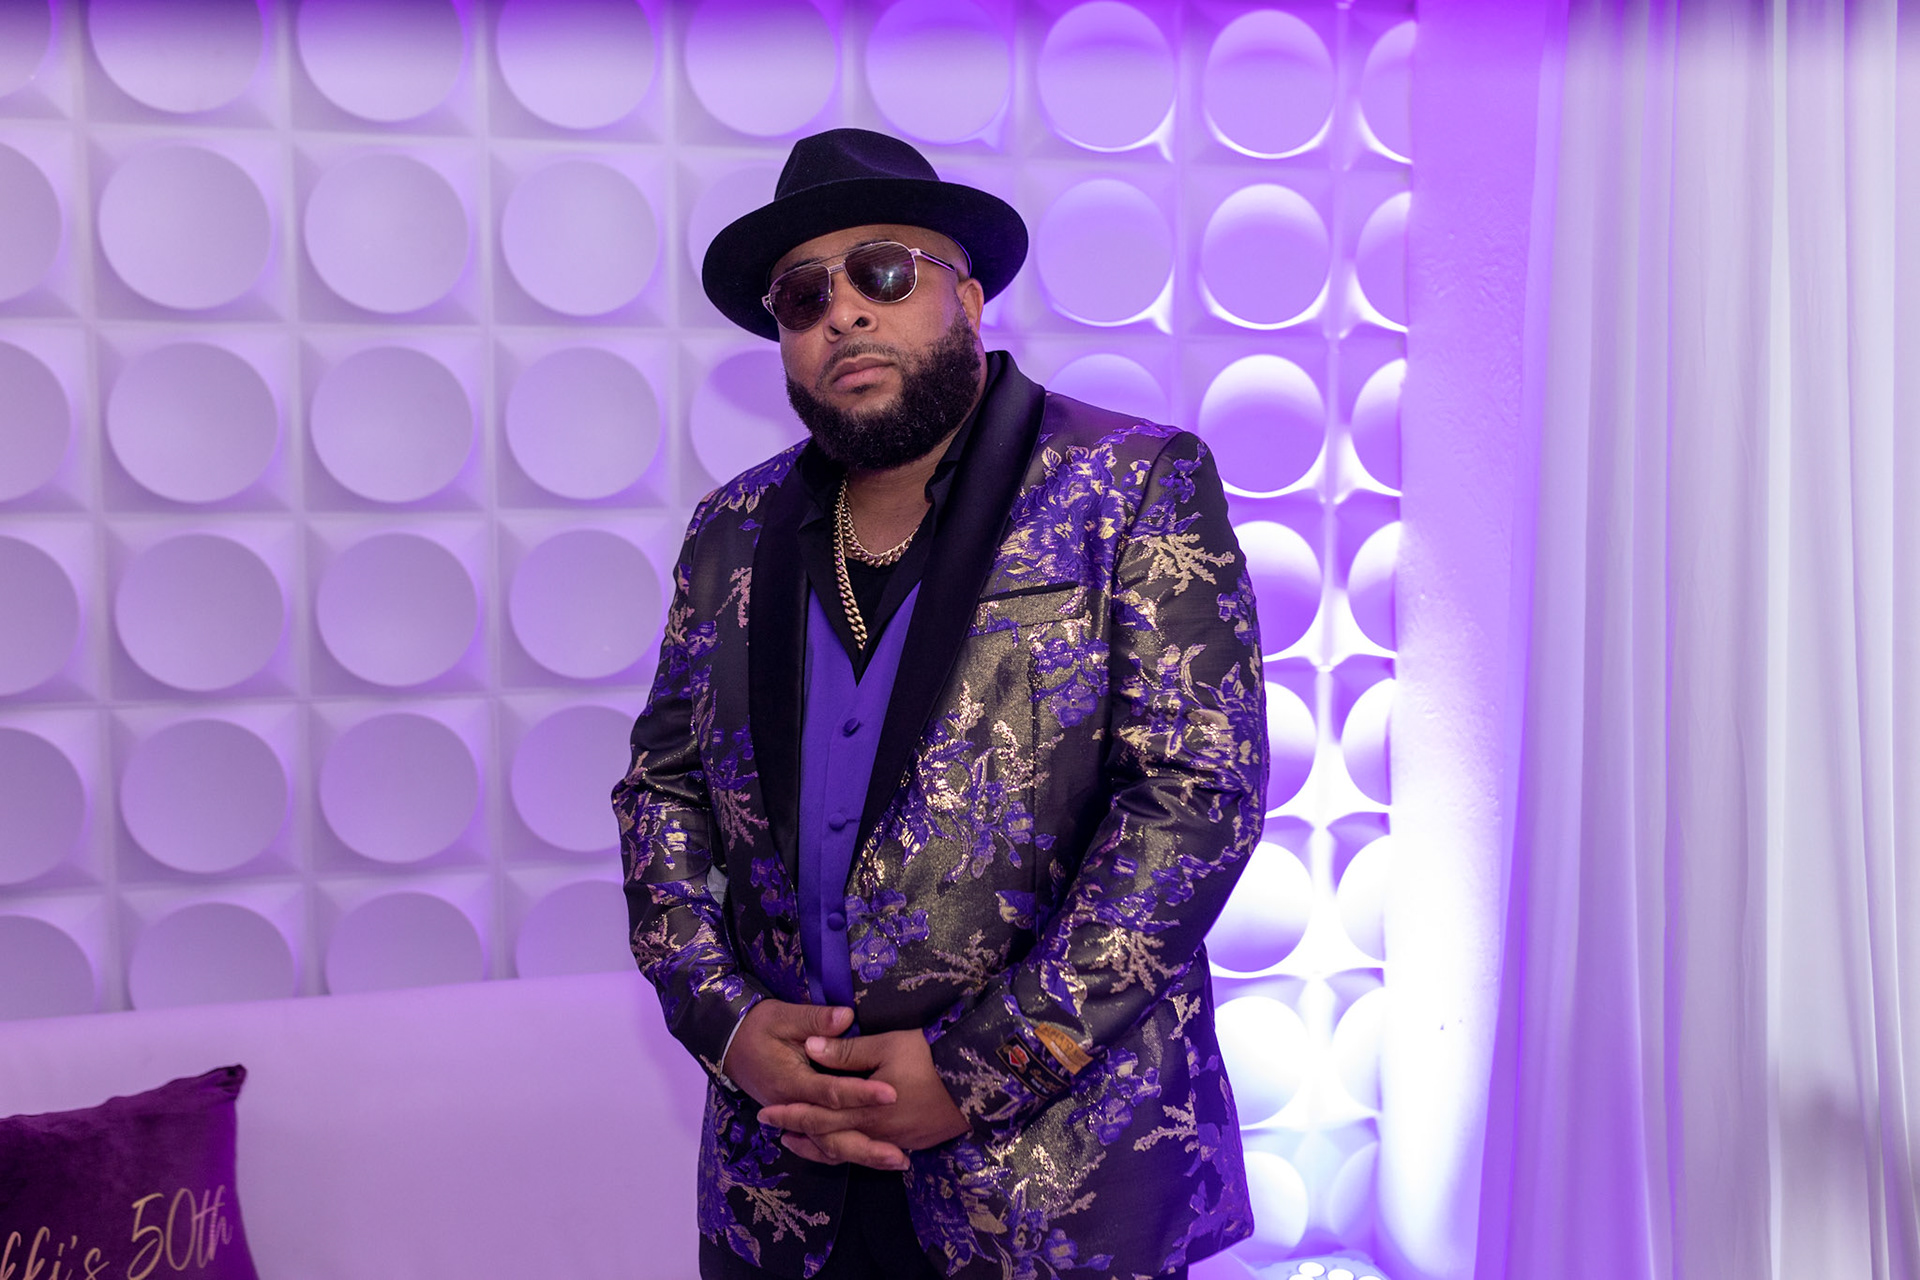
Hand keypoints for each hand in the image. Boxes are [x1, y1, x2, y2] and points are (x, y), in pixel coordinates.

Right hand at [722, 1001, 911, 1170]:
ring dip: (863, 1155)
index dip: (862, 1094)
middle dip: (868, 1146)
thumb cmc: (758, 1027)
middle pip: (833, 1135)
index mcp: (791, 1082)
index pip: (832, 1093)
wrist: (731, 1044)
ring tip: (897, 1161)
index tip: (892, 1094)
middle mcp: (794, 1107)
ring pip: (830, 1146)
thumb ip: (816, 1019)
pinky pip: (824, 1144)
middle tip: (900, 1154)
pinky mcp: (799, 1120)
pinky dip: (847, 1152)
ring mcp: (796, 1118)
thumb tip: (846, 1017)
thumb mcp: (783, 1016)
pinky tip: (873, 1158)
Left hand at [757, 1030, 969, 1169]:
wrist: (980, 1081)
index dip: (791, 1114)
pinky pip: (873, 1152)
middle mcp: (876, 1132)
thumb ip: (847, 1051)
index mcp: (864, 1110)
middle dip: (800, 1135)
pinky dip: (853, 1151)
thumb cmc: (931, 1057)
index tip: (766, 1114)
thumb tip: (810, 1047)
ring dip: (823, 1148)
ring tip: (803, 1144)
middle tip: (775, 1132)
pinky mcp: (914, 1142)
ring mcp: (896, 1141)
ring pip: (851, 1151)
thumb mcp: (887, 1044)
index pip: (818, 1115)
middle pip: (830, 1140)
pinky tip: (850, 1146)